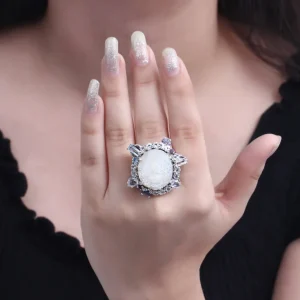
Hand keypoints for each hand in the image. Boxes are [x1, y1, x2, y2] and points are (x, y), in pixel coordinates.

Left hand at [80, 32, 280, 299]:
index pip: (187, 129)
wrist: (149, 289)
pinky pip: (90, 157)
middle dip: (144, 78)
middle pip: (150, 124)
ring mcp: (123, 201)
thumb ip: (247, 174)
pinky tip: (94, 92)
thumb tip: (273, 139)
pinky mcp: (94, 207)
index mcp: (196, 193)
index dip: (178, 89)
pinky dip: (91, 122)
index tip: (170, 56)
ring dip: (116, 90)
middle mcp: (160, 194)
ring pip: (117, 134)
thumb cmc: (190, 246)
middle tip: (138, 41)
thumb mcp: (226, 214)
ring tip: (113, 54)